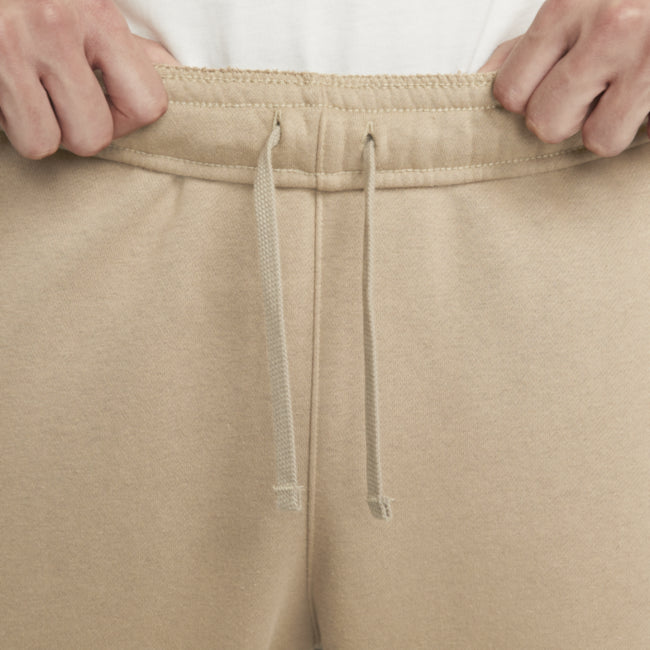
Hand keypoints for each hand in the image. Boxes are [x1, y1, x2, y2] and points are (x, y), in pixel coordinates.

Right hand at [0, 0, 181, 159]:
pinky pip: (5, 131)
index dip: (128, 121)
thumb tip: (176, 74)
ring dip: (37, 130)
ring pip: (44, 143)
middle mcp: (54, 27)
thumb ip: (129, 47)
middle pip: (93, 137)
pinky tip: (4, 91)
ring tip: (27, 94)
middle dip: (77, 132)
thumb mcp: (88, 5)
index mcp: (97, 14)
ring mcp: (7, 46)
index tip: (108, 107)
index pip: (147, 105)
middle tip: (60, 103)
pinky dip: (4, 122)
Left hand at [478, 0, 649, 156]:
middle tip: (587, 92)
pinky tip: (648, 94)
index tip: (543, 87)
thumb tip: (484, 78)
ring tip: (624, 93)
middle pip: (547, 123)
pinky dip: (646, 124)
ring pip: (599, 140)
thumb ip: (530, 41)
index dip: (524, 98)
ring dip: (608, 126)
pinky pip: (646, 135)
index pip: (511, 92)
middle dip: (562, 117)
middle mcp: (611, 30)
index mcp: (570, 6)